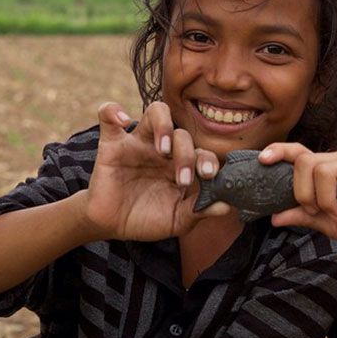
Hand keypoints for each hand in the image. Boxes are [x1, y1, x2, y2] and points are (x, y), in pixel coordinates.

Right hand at [81, 101, 226, 241]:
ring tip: (162, 150)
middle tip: (183, 178)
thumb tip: (227, 207)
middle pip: (181, 134)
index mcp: (181, 164)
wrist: (112, 226)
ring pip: (156, 112)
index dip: (208, 160)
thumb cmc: (148, 218)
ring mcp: (138, 143)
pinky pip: (109, 115)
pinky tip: (122, 121)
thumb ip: (199, 211)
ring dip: (164, 126)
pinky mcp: (111, 144)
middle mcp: (163, 149)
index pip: (200, 151)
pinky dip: (113, 111)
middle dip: (186, 154)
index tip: (208, 176)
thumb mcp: (176, 220)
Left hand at [260, 143, 336, 247]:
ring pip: (323, 168)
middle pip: (304, 161)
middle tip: (318, 211)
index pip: (297, 154)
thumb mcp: (329, 224)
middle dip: (303, 191)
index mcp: (325, 172)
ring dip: (325, 198)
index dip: (279, 152)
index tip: (262, 160)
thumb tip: (274, 216)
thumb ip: (304, 216)